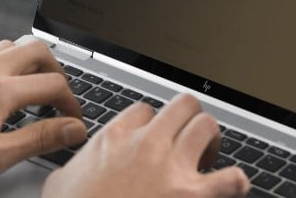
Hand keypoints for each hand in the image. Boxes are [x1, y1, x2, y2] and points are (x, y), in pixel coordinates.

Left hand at [0, 38, 86, 194]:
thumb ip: (39, 138)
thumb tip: (72, 129)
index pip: (53, 84)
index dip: (72, 104)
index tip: (73, 122)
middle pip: (36, 49)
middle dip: (56, 70)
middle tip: (60, 97)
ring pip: (9, 47)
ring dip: (29, 63)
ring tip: (33, 91)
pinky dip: (4, 65)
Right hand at [42, 94, 249, 197]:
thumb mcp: (59, 184)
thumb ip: (72, 169)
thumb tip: (71, 175)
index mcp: (114, 138)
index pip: (144, 110)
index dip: (151, 124)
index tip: (152, 139)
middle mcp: (146, 145)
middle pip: (182, 106)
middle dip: (187, 121)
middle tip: (185, 143)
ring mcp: (171, 167)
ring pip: (206, 127)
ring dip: (210, 141)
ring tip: (205, 159)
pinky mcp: (191, 195)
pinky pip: (230, 178)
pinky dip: (236, 182)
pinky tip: (234, 185)